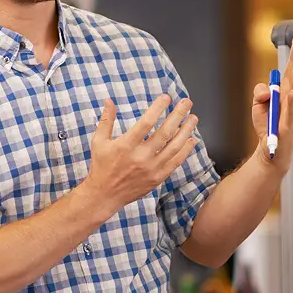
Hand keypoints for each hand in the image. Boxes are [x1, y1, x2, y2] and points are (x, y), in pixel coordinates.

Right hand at [82, 94, 198, 220]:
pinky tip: (191, 140)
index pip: (146, 123)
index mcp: (125, 145)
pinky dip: (185, 150)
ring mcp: (151, 168)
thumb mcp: (98, 141)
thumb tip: (109, 101)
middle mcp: (141, 157)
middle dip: (178, 115)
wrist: (105, 195)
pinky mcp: (157, 178)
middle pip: (165, 133)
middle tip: (186, 103)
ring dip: (186, 131)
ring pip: (174, 147)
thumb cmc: (101, 166)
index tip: (166, 97)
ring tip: (193, 118)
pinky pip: (175, 162)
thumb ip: (106, 120)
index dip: (158, 108)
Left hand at [251, 30, 292, 171]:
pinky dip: (291, 102)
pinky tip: (292, 92)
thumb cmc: (267, 126)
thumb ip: (260, 93)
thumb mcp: (258, 105)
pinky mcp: (288, 124)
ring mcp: (292, 111)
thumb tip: (267, 90)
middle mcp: (292, 98)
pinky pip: (290, 111)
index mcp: (285, 91)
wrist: (269, 150)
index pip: (292, 68)